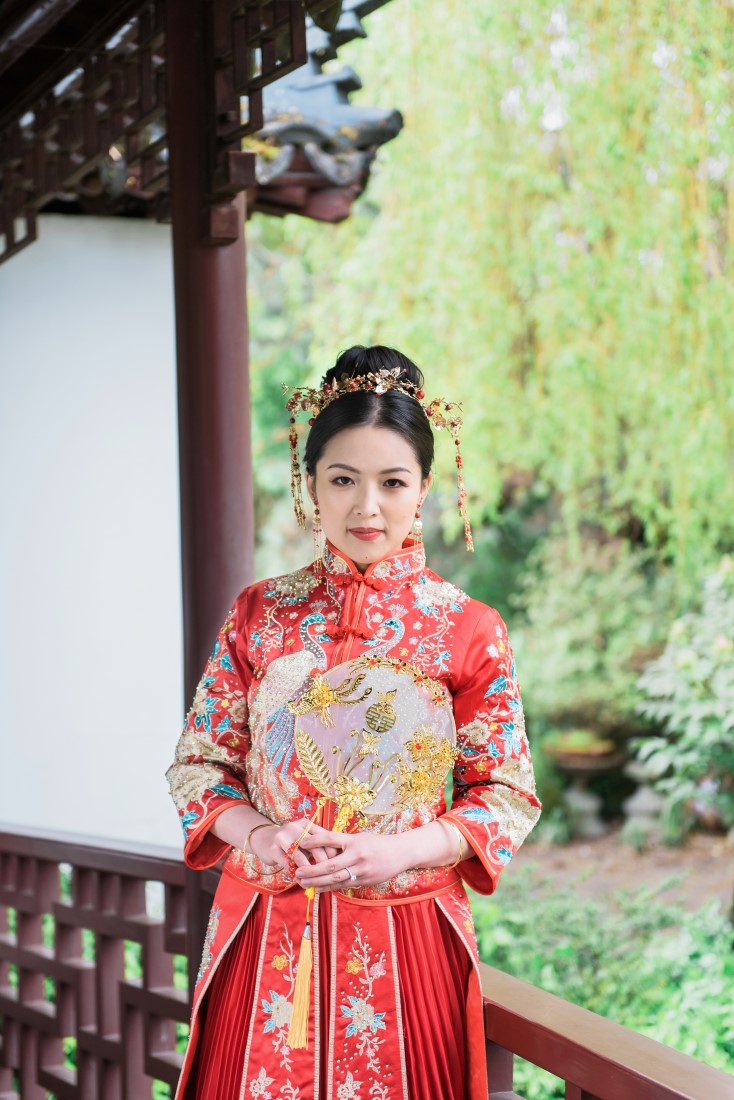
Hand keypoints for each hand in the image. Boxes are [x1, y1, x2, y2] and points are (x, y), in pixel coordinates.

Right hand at [249, 818, 339, 874]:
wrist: (263, 839)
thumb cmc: (290, 842)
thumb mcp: (304, 839)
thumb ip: (318, 845)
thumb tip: (336, 862)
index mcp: (306, 824)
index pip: (324, 838)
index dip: (332, 852)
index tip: (335, 865)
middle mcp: (294, 828)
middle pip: (314, 846)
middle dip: (322, 864)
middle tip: (325, 875)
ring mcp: (282, 837)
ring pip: (300, 856)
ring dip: (308, 871)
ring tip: (313, 880)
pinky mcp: (273, 849)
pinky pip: (287, 864)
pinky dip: (295, 874)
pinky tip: (300, 880)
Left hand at [293, 824, 409, 891]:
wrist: (400, 853)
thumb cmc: (376, 843)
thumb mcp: (360, 837)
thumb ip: (342, 841)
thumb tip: (319, 838)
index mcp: (354, 841)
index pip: (331, 839)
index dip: (315, 841)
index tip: (301, 843)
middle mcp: (357, 855)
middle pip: (330, 865)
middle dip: (312, 870)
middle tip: (297, 872)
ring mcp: (361, 870)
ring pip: (335, 879)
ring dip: (317, 882)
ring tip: (303, 883)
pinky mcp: (364, 881)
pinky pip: (343, 885)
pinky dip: (329, 887)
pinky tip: (317, 888)